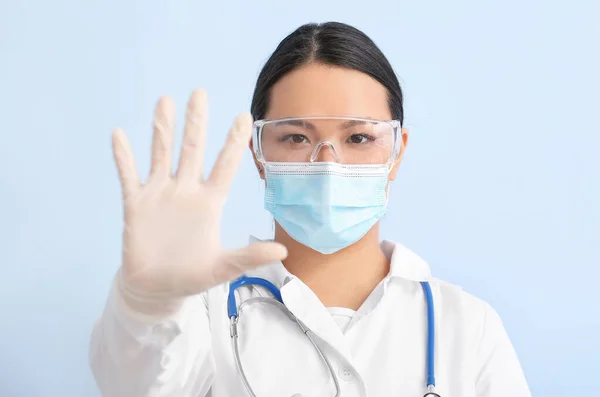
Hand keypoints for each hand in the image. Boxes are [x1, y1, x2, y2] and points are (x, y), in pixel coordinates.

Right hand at [111, 89, 286, 313]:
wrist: (157, 287)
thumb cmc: (192, 275)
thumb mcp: (222, 267)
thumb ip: (248, 257)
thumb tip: (282, 250)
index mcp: (210, 201)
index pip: (225, 166)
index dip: (233, 142)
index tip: (244, 116)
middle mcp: (186, 191)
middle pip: (192, 150)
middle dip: (196, 122)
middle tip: (199, 93)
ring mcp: (160, 194)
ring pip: (162, 154)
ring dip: (162, 129)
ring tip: (165, 101)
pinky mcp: (137, 204)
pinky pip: (129, 175)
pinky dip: (124, 157)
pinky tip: (119, 135)